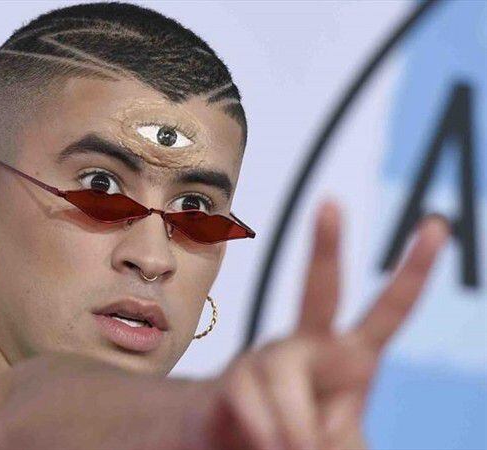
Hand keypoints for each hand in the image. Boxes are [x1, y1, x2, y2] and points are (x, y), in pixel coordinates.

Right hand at [202, 200, 450, 449]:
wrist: (230, 446)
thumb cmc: (297, 439)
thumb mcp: (341, 443)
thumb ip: (338, 433)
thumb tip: (305, 436)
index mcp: (348, 356)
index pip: (388, 310)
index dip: (413, 271)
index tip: (435, 226)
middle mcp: (306, 344)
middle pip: (319, 291)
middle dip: (324, 247)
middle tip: (329, 204)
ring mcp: (267, 358)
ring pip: (284, 375)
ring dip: (293, 427)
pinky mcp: (232, 378)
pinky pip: (250, 400)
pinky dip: (264, 431)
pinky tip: (264, 442)